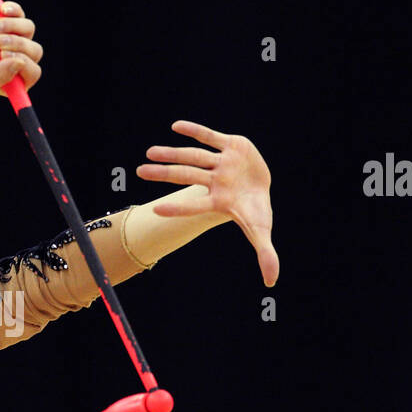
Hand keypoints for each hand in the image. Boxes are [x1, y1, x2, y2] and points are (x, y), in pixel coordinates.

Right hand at [0, 1, 43, 97]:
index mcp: (16, 80)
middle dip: (18, 44)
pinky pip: (19, 14)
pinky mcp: (5, 22)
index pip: (33, 72)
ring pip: (28, 29)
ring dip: (13, 26)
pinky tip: (3, 10)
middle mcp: (18, 60)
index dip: (24, 62)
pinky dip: (14, 10)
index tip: (2, 55)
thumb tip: (20, 62)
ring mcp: (14, 39)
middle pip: (34, 50)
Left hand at [136, 120, 279, 287]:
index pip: (195, 207)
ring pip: (193, 157)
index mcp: (219, 202)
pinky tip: (175, 127)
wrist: (259, 184)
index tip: (156, 211)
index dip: (178, 210)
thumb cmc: (254, 210)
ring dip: (173, 153)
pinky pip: (209, 137)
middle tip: (140, 171)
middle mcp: (215, 181)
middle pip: (187, 177)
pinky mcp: (229, 145)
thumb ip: (265, 255)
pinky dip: (195, 132)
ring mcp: (220, 163)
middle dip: (165, 174)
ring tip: (150, 152)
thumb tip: (270, 284)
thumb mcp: (260, 230)